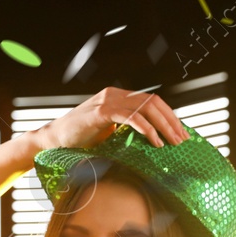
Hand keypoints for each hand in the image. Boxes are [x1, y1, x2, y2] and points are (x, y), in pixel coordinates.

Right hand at [27, 87, 189, 152]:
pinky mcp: (100, 112)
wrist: (53, 140)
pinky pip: (130, 116)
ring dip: (163, 125)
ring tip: (172, 142)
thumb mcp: (108, 133)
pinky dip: (146, 128)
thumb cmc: (79, 140)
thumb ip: (125, 130)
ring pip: (146, 108)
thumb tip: (151, 141)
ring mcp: (107, 101)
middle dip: (171, 121)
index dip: (169, 117)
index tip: (181, 134)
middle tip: (182, 139)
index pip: (152, 102)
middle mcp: (115, 94)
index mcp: (118, 97)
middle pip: (153, 102)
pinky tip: (154, 141)